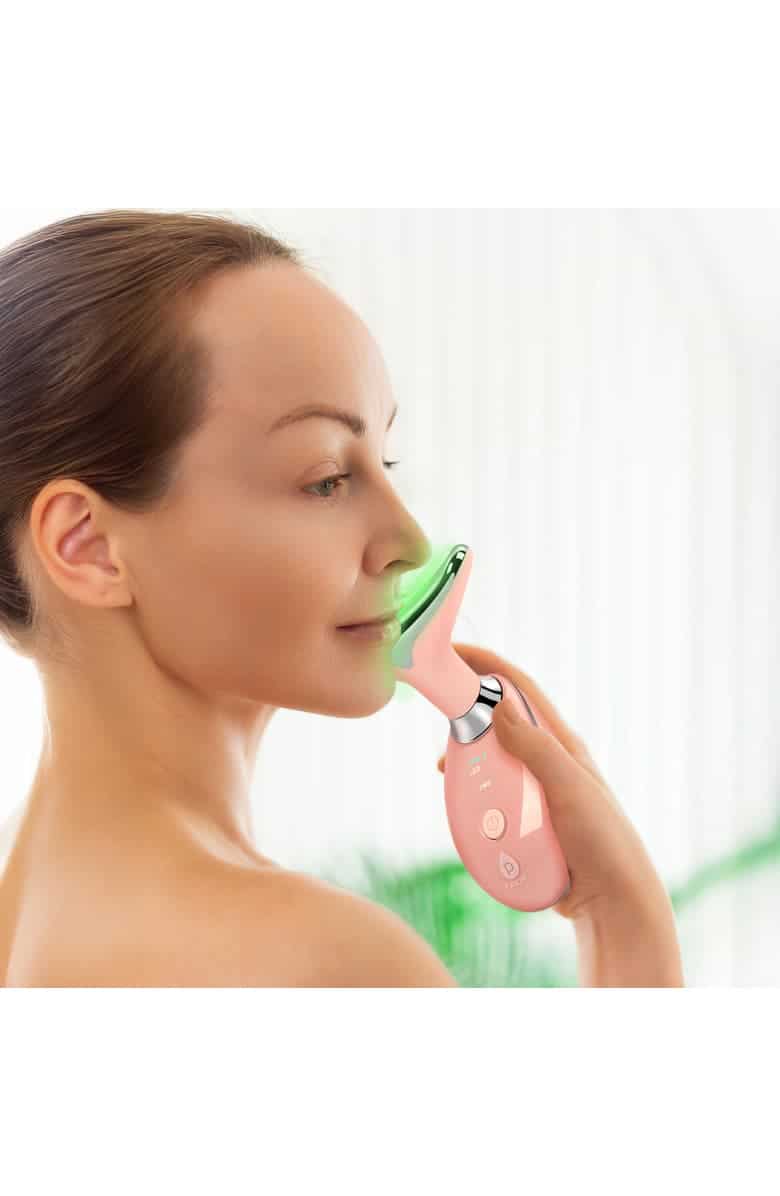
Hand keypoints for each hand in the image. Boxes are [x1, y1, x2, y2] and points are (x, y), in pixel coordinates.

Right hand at [436, 643, 683, 983]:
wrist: (614, 904)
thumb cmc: (603, 842)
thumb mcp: (569, 789)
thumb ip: (535, 747)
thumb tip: (497, 702)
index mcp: (562, 743)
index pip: (518, 687)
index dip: (485, 664)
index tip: (450, 652)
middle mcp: (549, 760)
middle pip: (497, 720)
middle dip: (465, 713)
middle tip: (438, 721)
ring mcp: (537, 789)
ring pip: (490, 759)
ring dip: (465, 758)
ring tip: (444, 770)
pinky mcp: (527, 818)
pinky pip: (491, 795)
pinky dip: (472, 793)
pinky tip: (463, 805)